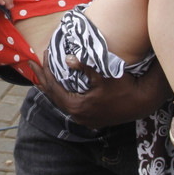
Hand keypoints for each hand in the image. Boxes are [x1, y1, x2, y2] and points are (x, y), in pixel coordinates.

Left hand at [32, 50, 171, 129]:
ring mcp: (84, 119)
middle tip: (31, 63)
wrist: (142, 102)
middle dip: (42, 79)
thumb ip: (84, 67)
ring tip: (40, 75)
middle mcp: (78, 116)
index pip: (53, 87)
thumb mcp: (104, 74)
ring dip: (50, 88)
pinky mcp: (91, 119)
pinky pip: (69, 106)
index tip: (41, 55)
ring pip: (61, 102)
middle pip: (53, 96)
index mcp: (77, 106)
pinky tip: (59, 88)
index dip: (45, 70)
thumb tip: (67, 59)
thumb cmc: (123, 86)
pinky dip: (61, 95)